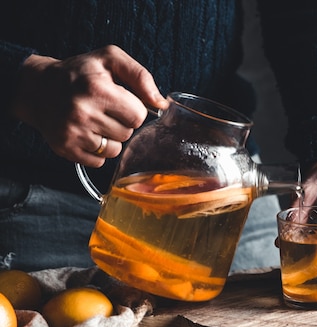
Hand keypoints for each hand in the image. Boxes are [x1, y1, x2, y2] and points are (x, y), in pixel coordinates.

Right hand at [10, 45, 167, 165]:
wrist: (39, 89)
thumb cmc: (80, 74)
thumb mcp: (109, 60)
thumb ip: (140, 76)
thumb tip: (162, 104)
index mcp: (97, 88)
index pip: (138, 115)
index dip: (133, 109)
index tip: (121, 102)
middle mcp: (84, 112)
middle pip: (127, 134)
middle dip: (121, 124)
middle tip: (105, 111)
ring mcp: (74, 133)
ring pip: (115, 150)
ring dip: (110, 139)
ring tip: (96, 122)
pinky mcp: (67, 149)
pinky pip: (99, 162)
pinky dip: (97, 152)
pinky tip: (87, 135)